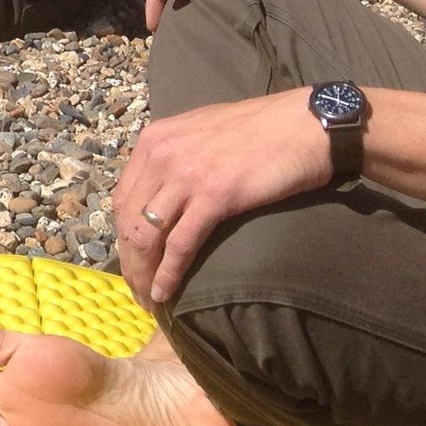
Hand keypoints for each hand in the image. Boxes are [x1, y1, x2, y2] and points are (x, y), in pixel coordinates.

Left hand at [113, 89, 330, 306]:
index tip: (131, 263)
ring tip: (148, 300)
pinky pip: (180, 244)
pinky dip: (168, 273)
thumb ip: (175, 158)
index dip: (122, 237)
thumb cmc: (259, 130)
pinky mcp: (214, 196)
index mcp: (154, 141)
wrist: (303, 125)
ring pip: (146, 236)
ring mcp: (185, 176)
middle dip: (129, 262)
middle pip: (128, 221)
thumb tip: (161, 193)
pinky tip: (165, 293)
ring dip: (142, 274)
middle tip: (137, 291)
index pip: (122, 199)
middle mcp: (160, 156)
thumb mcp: (199, 133)